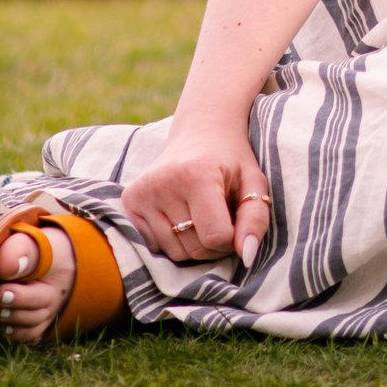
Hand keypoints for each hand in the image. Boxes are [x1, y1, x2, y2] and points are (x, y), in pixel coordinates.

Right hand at [125, 111, 274, 268]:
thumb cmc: (231, 160)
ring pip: (174, 253)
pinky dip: (172, 240)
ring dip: (193, 244)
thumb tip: (247, 256)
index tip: (234, 220)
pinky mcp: (130, 200)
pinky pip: (155, 246)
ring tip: (200, 214)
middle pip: (194, 249)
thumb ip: (256, 219)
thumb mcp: (254, 182)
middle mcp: (164, 182)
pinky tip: (179, 214)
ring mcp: (143, 191)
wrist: (201, 130)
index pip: (215, 237)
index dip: (231, 238)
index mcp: (197, 174)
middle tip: (219, 217)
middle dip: (213, 244)